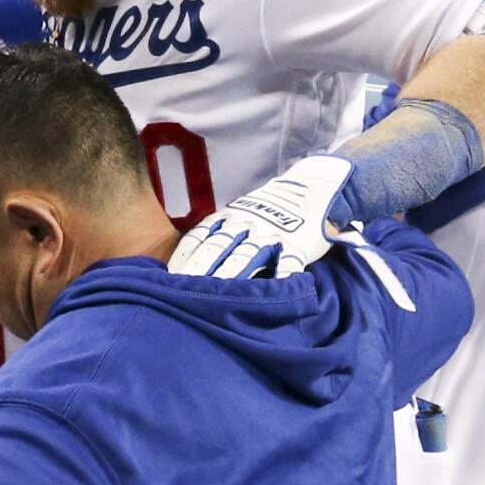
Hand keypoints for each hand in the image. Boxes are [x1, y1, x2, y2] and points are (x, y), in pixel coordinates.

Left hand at [168, 154, 353, 279]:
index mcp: (230, 217)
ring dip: (229, 277)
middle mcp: (247, 224)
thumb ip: (222, 231)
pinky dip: (280, 277)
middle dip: (198, 272)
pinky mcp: (298, 244)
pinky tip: (270, 294)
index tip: (169, 277)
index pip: (200, 236)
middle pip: (217, 250)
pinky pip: (287, 263)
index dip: (184, 257)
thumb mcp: (242, 211)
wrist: (315, 185)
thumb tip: (193, 259)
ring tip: (215, 300)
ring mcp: (272, 234)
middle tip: (180, 294)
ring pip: (245, 257)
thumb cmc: (272, 208)